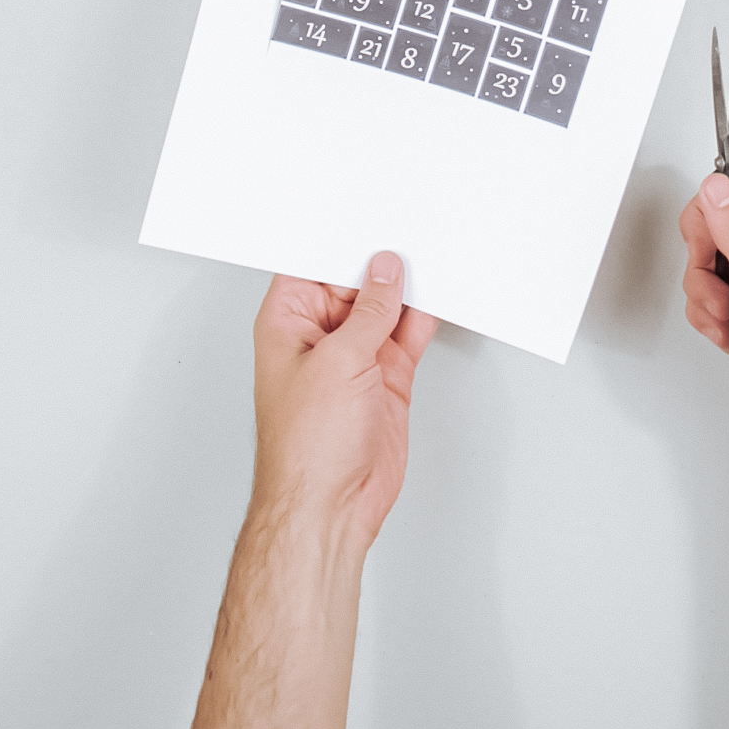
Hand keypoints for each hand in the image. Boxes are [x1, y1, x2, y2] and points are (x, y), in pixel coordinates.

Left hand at [252, 252, 438, 552]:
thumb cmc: (306, 447)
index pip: (313, 264)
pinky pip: (408, 335)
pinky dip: (424, 319)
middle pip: (355, 281)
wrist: (331, 507)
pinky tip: (440, 297)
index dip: (340, 242)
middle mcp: (320, 335)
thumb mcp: (340, 361)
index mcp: (288, 321)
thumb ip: (369, 311)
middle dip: (382, 262)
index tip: (372, 222)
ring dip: (408, 290)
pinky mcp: (386, 377)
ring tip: (434, 256)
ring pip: (387, 307)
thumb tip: (385, 271)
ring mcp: (355, 357)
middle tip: (413, 234)